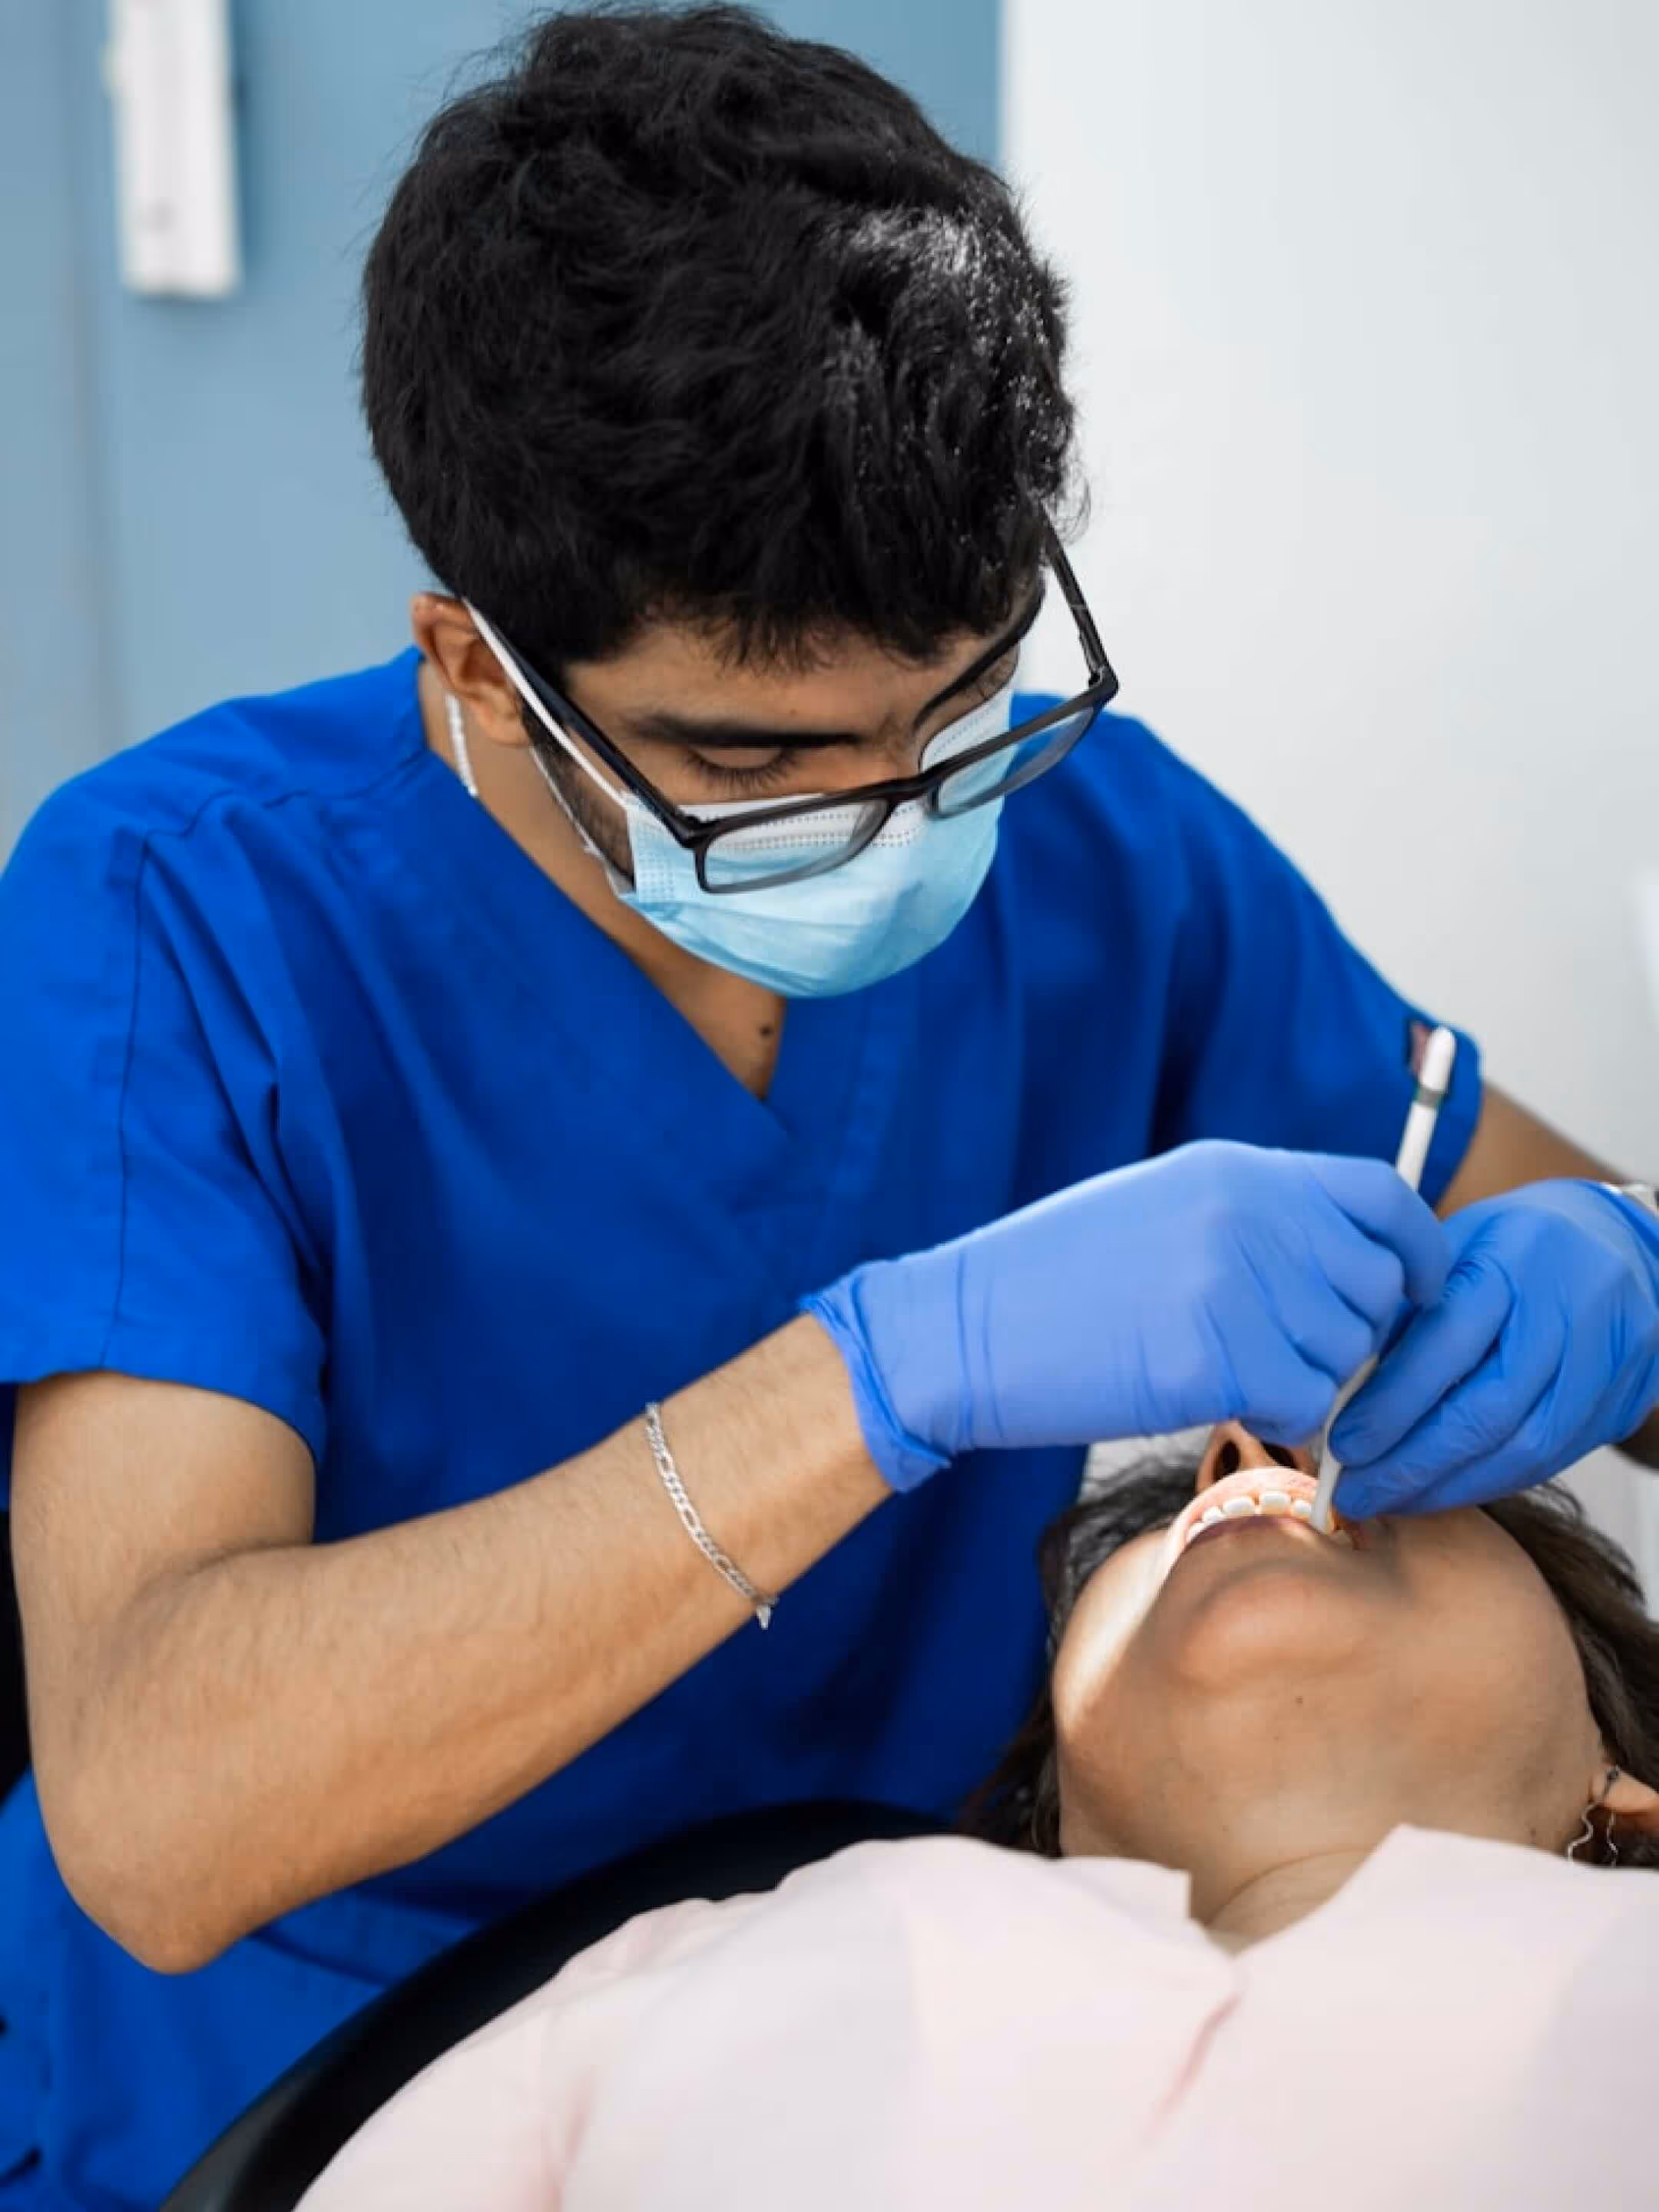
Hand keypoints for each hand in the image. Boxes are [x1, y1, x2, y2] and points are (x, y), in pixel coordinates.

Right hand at [804, 1141, 1449, 1491]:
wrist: (959, 1329)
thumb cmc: (1053, 1280)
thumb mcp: (1163, 1208)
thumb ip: (1255, 1219)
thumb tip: (1344, 1263)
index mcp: (1239, 1172)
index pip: (1384, 1196)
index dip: (1418, 1250)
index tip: (1413, 1293)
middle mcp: (1250, 1214)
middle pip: (1376, 1288)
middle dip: (1353, 1335)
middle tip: (1287, 1357)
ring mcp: (1234, 1281)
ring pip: (1345, 1354)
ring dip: (1307, 1379)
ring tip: (1229, 1374)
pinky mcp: (1213, 1356)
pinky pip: (1303, 1402)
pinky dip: (1275, 1417)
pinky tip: (1214, 1402)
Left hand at [1330, 1181, 1658, 1514]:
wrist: (1616, 1241)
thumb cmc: (1510, 1246)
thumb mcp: (1450, 1251)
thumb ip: (1404, 1316)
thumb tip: (1343, 1397)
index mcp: (1514, 1258)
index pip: (1448, 1343)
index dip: (1391, 1404)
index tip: (1342, 1444)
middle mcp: (1570, 1308)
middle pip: (1489, 1409)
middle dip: (1413, 1462)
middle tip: (1355, 1491)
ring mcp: (1607, 1359)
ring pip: (1526, 1448)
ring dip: (1449, 1486)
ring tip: (1391, 1499)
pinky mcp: (1623, 1401)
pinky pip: (1552, 1459)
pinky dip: (1489, 1481)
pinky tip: (1442, 1489)